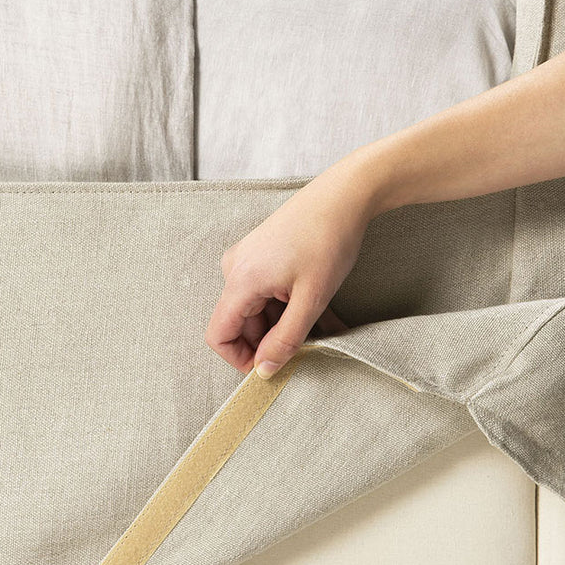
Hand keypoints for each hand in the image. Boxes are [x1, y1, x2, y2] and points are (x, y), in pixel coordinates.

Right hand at [204, 158, 382, 377]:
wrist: (344, 194)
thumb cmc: (328, 239)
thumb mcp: (312, 299)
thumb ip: (286, 339)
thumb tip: (264, 370)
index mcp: (241, 280)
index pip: (219, 335)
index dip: (241, 360)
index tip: (272, 369)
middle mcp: (236, 269)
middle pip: (241, 324)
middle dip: (273, 341)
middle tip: (310, 350)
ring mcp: (248, 261)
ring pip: (258, 310)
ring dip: (287, 325)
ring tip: (325, 331)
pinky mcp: (262, 256)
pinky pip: (267, 293)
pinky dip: (290, 307)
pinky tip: (321, 314)